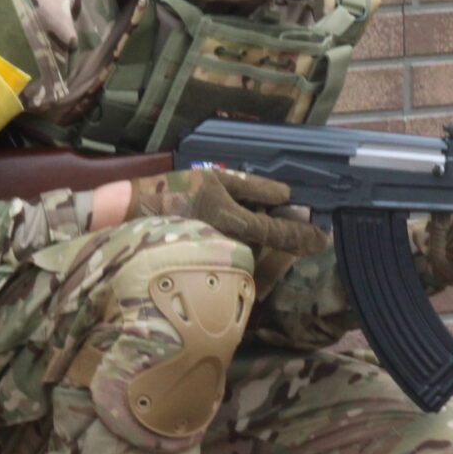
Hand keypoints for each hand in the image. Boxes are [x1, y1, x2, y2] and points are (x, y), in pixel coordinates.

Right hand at [126, 169, 328, 256]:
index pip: (278, 234)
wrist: (130, 216)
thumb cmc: (175, 192)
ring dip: (273, 253)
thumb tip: (285, 195)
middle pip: (271, 253)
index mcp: (233, 221)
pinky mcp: (207, 275)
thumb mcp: (217, 179)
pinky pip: (238, 270)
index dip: (303, 237)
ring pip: (257, 263)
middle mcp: (228, 248)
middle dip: (289, 244)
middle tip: (309, 236)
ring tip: (283, 240)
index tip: (322, 238)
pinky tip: (254, 250)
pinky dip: (252, 261)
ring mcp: (218, 265)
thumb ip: (253, 187)